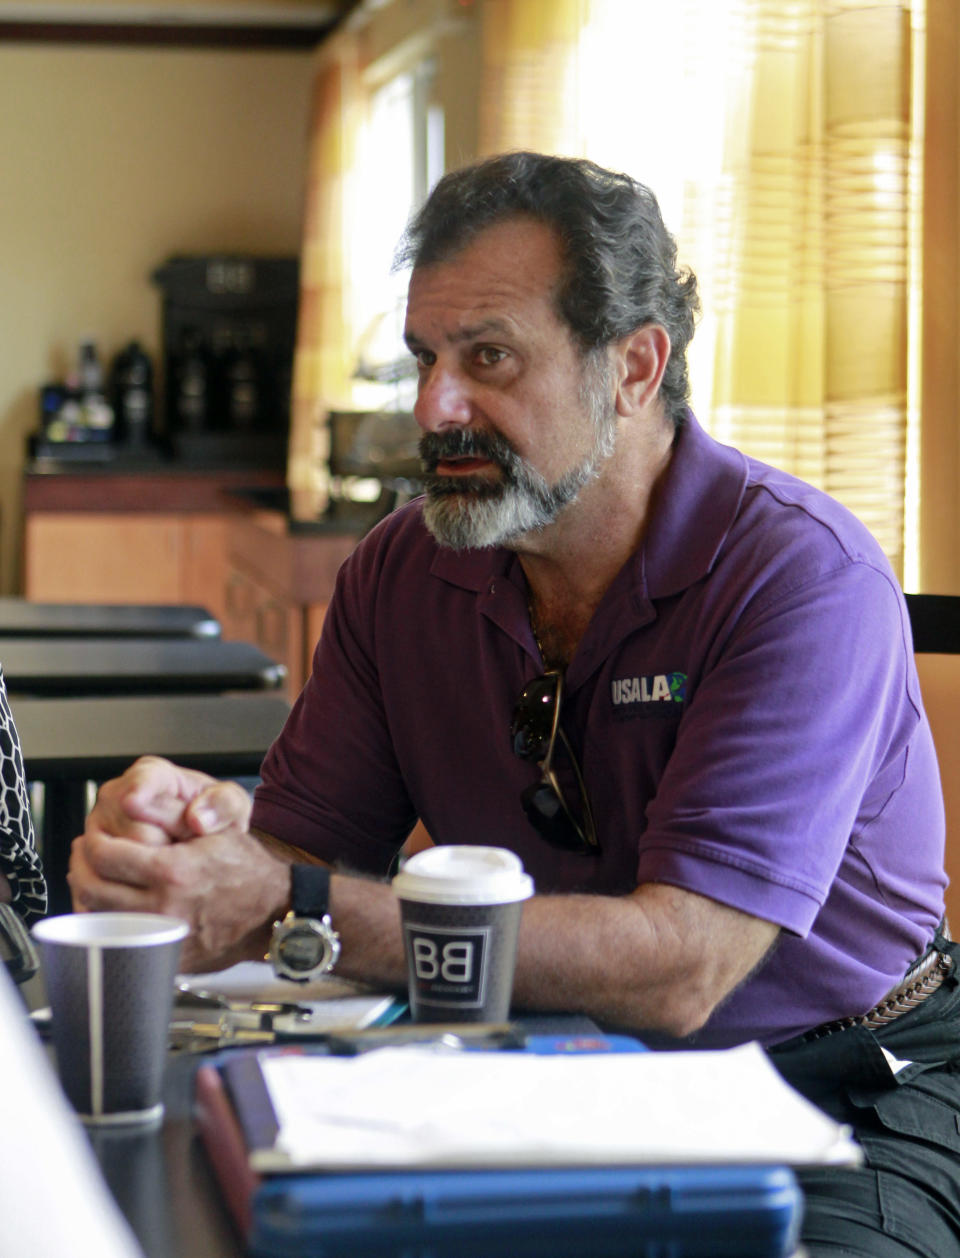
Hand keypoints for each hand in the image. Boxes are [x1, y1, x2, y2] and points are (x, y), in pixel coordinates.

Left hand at [69, 756, 290, 970]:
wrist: (274, 912)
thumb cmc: (248, 871)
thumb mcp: (217, 829)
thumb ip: (173, 812)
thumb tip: (132, 801)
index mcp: (173, 872)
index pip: (106, 855)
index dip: (92, 841)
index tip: (94, 834)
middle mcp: (164, 907)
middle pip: (93, 888)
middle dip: (81, 866)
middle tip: (84, 853)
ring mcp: (164, 936)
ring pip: (100, 917)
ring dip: (88, 894)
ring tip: (93, 877)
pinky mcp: (167, 956)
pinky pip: (121, 942)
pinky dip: (108, 923)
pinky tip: (112, 907)